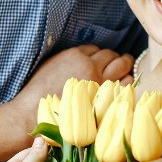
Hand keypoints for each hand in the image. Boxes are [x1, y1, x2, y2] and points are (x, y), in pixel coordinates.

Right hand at [12, 45, 133, 131]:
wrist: (34, 112)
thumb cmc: (39, 91)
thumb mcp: (51, 65)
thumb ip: (69, 60)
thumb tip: (83, 59)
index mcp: (75, 55)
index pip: (96, 49)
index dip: (100, 55)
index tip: (102, 61)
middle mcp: (90, 65)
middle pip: (112, 55)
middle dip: (117, 58)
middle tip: (122, 62)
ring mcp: (99, 82)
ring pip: (122, 67)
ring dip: (126, 68)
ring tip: (126, 72)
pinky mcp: (105, 98)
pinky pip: (124, 85)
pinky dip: (128, 83)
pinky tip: (126, 86)